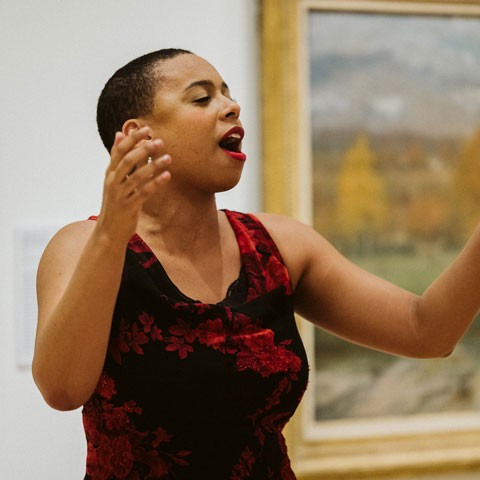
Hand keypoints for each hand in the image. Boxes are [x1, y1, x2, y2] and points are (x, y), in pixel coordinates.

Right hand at [97, 127, 170, 241]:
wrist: (109, 231)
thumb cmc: (116, 203)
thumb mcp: (114, 179)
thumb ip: (118, 158)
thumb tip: (119, 134)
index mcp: (110, 173)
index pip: (119, 151)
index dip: (132, 139)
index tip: (146, 129)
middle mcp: (113, 182)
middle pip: (127, 161)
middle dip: (144, 149)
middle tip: (160, 142)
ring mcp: (120, 195)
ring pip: (137, 176)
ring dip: (154, 165)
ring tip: (168, 158)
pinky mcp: (129, 207)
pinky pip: (144, 193)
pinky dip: (156, 183)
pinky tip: (167, 176)